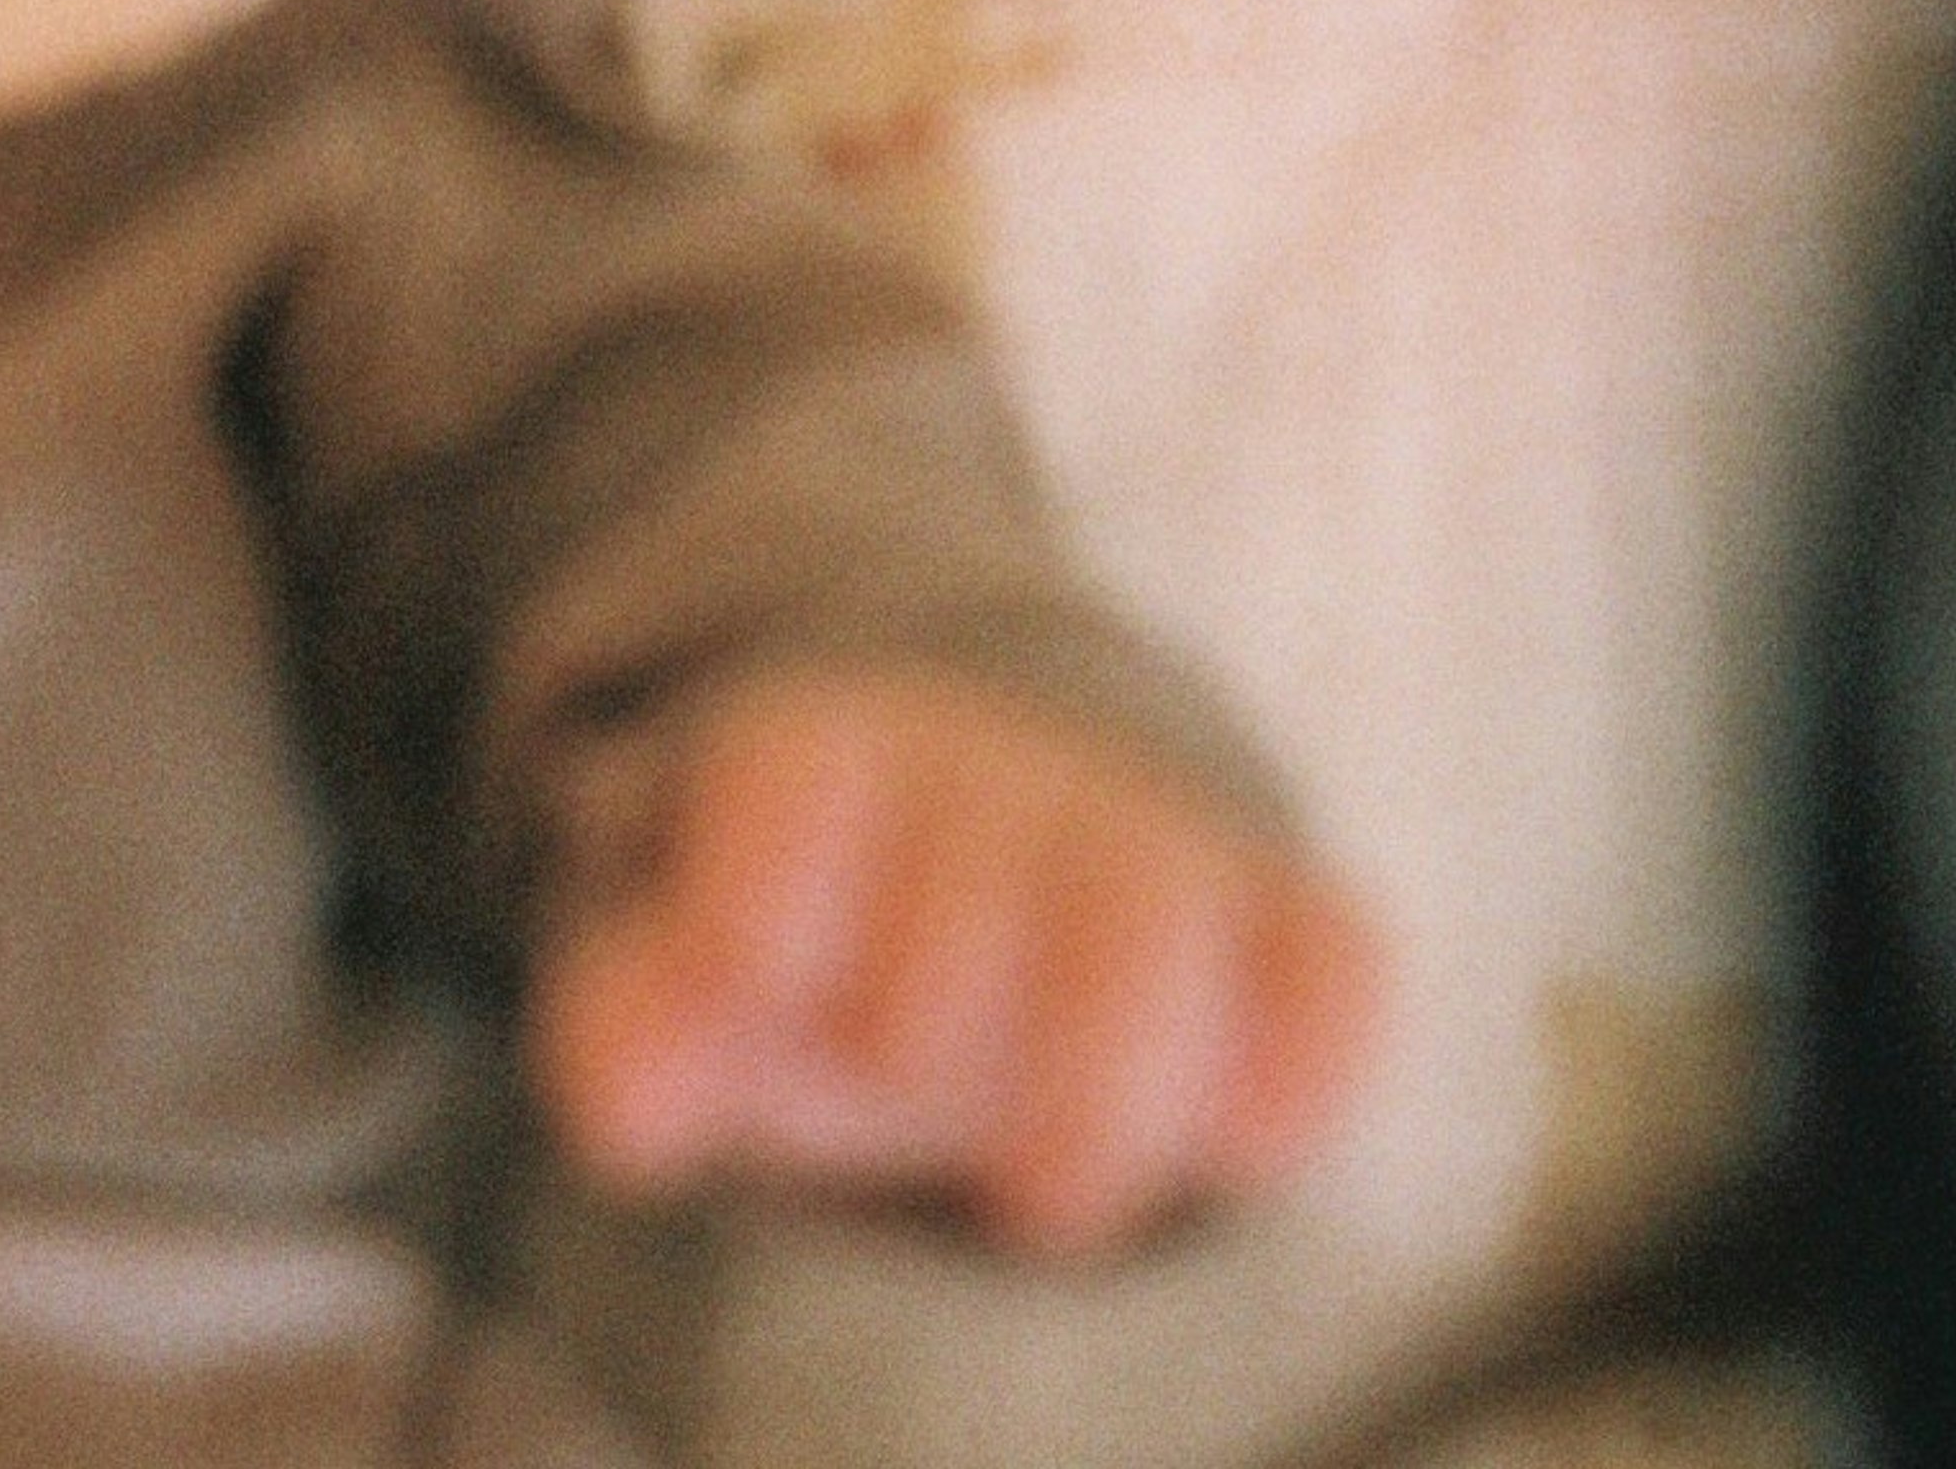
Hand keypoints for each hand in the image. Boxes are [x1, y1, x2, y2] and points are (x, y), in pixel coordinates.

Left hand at [528, 667, 1383, 1256]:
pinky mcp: (1284, 922)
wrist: (999, 871)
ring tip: (1035, 1201)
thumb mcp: (691, 979)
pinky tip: (1236, 1149)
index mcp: (823, 753)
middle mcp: (994, 773)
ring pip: (1153, 906)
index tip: (751, 983)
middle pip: (968, 867)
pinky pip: (1332, 955)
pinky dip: (1304, 1057)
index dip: (759, 908)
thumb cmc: (819, 945)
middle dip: (915, 1023)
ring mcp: (1149, 837)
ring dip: (1099, 1075)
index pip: (793, 782)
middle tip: (890, 1087)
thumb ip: (630, 1029)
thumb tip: (624, 1114)